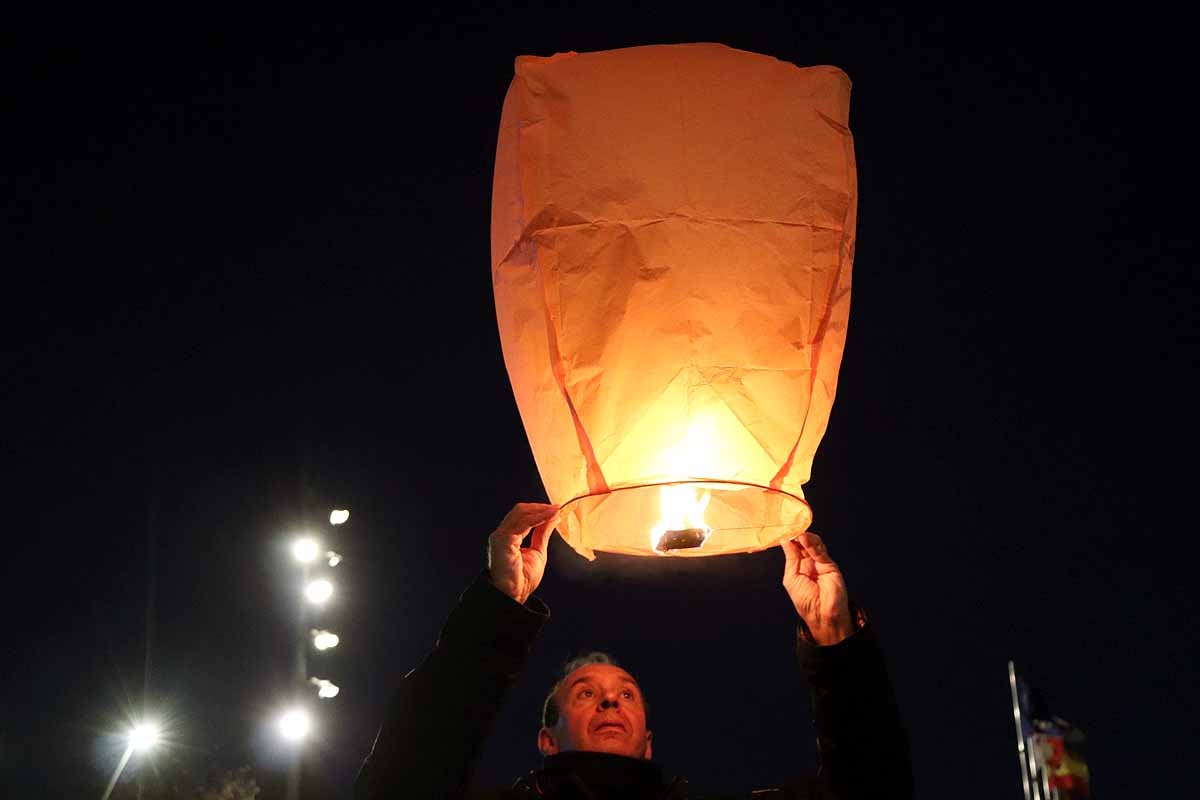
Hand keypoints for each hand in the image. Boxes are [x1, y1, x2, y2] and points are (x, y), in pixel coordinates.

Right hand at [487, 503, 559, 603]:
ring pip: (520, 514)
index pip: (522, 515)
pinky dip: (537, 518)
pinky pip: (521, 523)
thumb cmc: (522, 579)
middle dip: (540, 507)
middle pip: (520, 511)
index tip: (556, 509)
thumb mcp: (538, 551)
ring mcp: (500, 536)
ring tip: (555, 511)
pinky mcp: (503, 540)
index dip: (539, 510)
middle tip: (557, 508)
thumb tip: (552, 517)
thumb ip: (542, 533)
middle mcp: (501, 534)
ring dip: (541, 510)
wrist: (514, 596)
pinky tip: (548, 517)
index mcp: (507, 536)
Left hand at [780, 531, 852, 645]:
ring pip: (814, 544)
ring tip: (797, 534)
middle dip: (796, 535)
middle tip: (789, 527)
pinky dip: (812, 544)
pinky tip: (804, 539)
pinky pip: (821, 552)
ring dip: (805, 538)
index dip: (789, 539)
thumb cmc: (806, 602)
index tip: (782, 529)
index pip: (794, 548)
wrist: (822, 615)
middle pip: (803, 543)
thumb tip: (786, 541)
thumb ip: (791, 558)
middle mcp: (810, 563)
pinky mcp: (830, 565)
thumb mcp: (792, 578)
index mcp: (799, 567)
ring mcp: (820, 563)